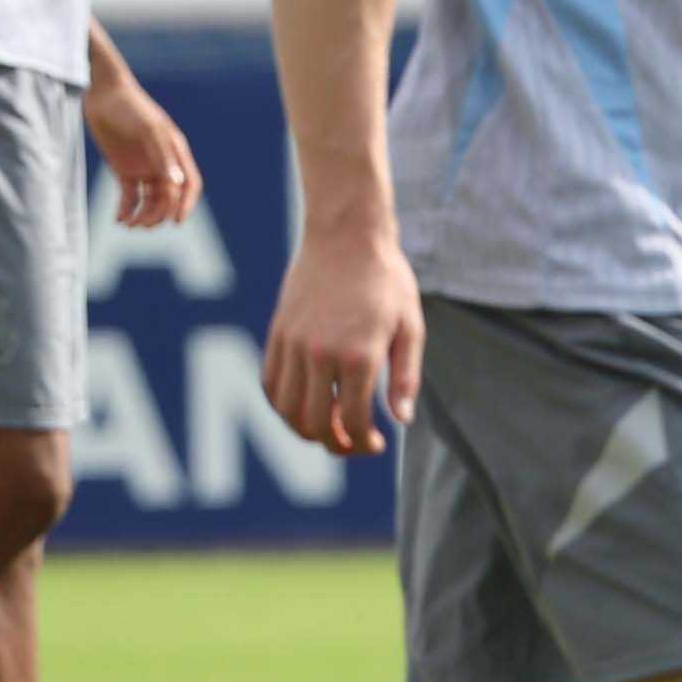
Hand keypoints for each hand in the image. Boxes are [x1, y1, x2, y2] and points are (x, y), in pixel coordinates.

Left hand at [83, 64, 200, 229]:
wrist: (102, 93)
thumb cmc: (130, 108)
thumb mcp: (148, 130)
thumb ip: (163, 156)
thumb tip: (176, 184)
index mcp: (176, 152)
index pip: (189, 184)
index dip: (186, 204)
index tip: (177, 221)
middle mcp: (163, 163)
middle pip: (169, 197)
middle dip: (159, 213)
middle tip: (144, 224)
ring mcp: (144, 167)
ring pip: (150, 200)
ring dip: (144, 215)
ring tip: (130, 224)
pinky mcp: (124, 170)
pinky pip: (130, 196)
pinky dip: (127, 209)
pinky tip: (119, 218)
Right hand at [263, 221, 423, 455]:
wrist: (346, 237)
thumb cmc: (387, 281)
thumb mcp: (411, 328)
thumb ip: (406, 377)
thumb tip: (402, 419)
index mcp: (359, 356)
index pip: (351, 420)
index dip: (361, 442)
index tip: (375, 444)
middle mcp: (321, 354)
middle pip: (314, 422)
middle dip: (334, 444)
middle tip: (352, 444)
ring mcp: (294, 344)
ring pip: (286, 408)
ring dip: (305, 429)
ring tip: (329, 428)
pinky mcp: (278, 334)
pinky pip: (271, 383)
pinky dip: (282, 405)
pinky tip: (304, 406)